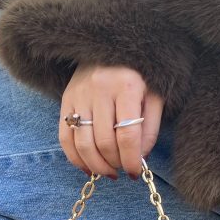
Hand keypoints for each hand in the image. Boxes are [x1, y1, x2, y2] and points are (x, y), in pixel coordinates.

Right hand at [59, 65, 163, 179]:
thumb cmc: (140, 74)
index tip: (136, 173)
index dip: (131, 160)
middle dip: (115, 163)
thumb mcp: (155, 95)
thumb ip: (150, 127)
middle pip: (104, 142)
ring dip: (96, 165)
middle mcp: (99, 88)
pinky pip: (65, 137)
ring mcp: (79, 94)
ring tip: (108, 171)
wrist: (113, 46)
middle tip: (123, 170)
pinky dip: (76, 158)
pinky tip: (88, 167)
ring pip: (83, 143)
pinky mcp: (65, 99)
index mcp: (126, 86)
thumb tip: (139, 158)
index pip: (127, 135)